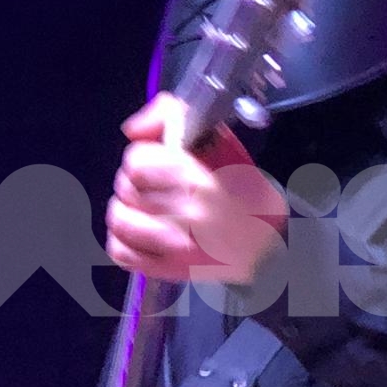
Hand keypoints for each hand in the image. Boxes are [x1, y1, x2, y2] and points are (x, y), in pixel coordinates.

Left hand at [106, 93, 287, 283]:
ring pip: (118, 219)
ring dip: (127, 210)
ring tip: (147, 209)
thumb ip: (173, 116)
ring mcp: (175, 247)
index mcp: (199, 180)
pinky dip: (124, 241)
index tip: (161, 162)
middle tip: (157, 186)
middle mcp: (186, 215)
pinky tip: (143, 234)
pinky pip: (120, 252)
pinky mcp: (168, 270)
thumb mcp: (220, 143)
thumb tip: (133, 130)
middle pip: (125, 187)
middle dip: (136, 182)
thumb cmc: (245, 192)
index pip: (137, 161)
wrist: (268, 245)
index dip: (145, 157)